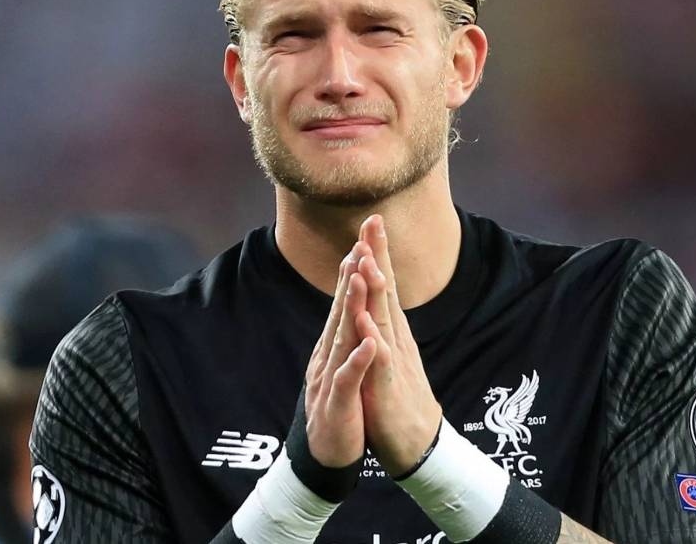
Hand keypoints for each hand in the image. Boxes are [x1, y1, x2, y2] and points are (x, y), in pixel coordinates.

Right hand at [303, 243, 378, 466]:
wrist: (325, 457)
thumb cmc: (340, 409)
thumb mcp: (344, 367)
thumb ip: (345, 337)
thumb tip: (350, 307)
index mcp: (334, 347)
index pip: (344, 303)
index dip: (353, 272)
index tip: (363, 239)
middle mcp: (328, 356)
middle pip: (340, 310)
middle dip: (350, 276)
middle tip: (359, 241)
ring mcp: (331, 378)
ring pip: (342, 338)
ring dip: (350, 307)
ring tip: (360, 278)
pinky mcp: (337, 405)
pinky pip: (348, 380)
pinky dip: (359, 361)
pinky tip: (370, 344)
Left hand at [351, 215, 442, 475]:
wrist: (416, 442)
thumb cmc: (398, 396)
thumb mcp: (388, 353)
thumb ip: (382, 324)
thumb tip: (375, 294)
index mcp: (391, 330)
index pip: (383, 284)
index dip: (376, 253)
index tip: (371, 220)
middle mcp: (395, 338)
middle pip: (386, 291)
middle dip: (377, 257)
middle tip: (373, 222)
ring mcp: (393, 361)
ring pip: (384, 320)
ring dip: (376, 292)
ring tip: (367, 262)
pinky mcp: (387, 387)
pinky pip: (378, 361)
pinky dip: (372, 340)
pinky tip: (365, 321)